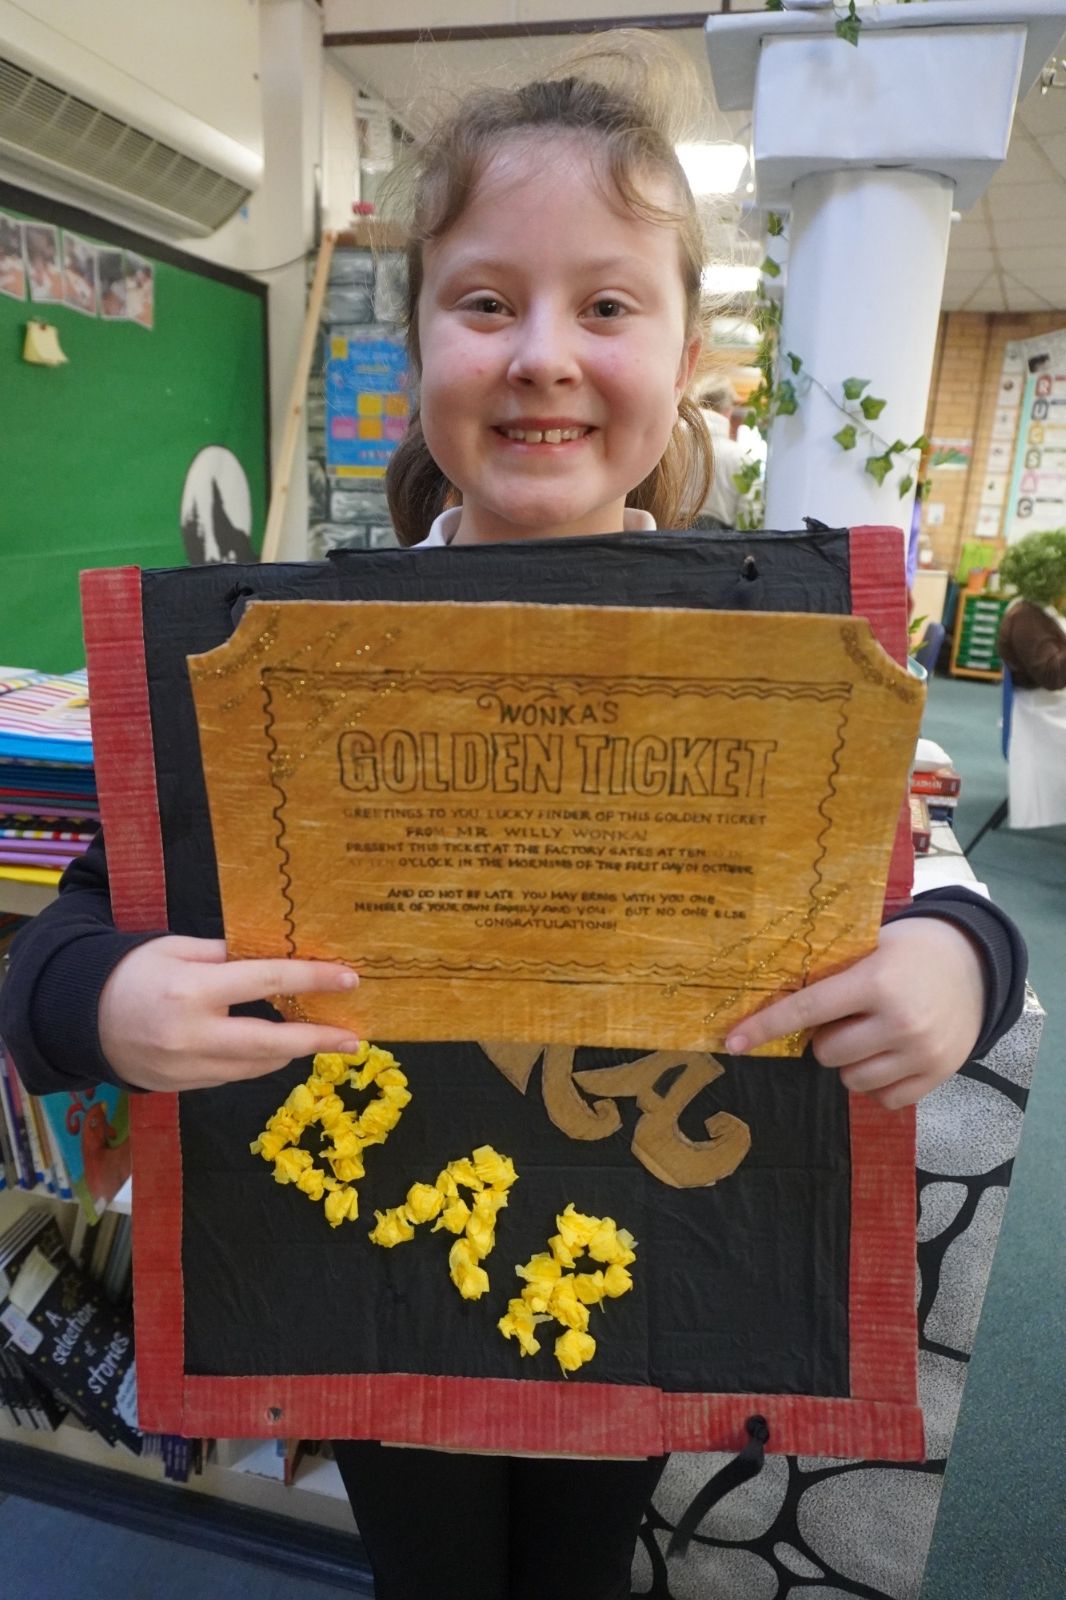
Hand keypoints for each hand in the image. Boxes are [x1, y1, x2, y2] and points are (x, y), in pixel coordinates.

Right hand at [98, 936, 361, 1092]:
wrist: (79, 1019)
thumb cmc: (130, 973)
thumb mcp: (175, 947)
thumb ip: (225, 954)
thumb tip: (274, 957)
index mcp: (193, 990)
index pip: (268, 982)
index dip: (313, 980)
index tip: (350, 980)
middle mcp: (194, 1035)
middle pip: (271, 1043)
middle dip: (317, 1040)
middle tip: (352, 1038)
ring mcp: (189, 1067)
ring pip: (256, 1066)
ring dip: (292, 1052)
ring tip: (322, 1039)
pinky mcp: (185, 1087)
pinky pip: (234, 1075)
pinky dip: (259, 1062)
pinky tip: (277, 1049)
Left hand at [724, 918, 985, 1109]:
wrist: (976, 962)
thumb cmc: (910, 950)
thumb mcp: (871, 947)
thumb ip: (832, 974)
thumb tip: (770, 995)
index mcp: (876, 982)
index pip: (807, 1009)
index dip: (765, 1026)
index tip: (732, 1042)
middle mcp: (899, 1021)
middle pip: (826, 1053)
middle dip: (825, 1038)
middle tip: (846, 1017)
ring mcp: (922, 1052)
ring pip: (851, 1080)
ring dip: (849, 1062)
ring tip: (870, 1035)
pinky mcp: (938, 1074)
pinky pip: (884, 1099)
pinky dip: (877, 1084)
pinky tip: (889, 1055)